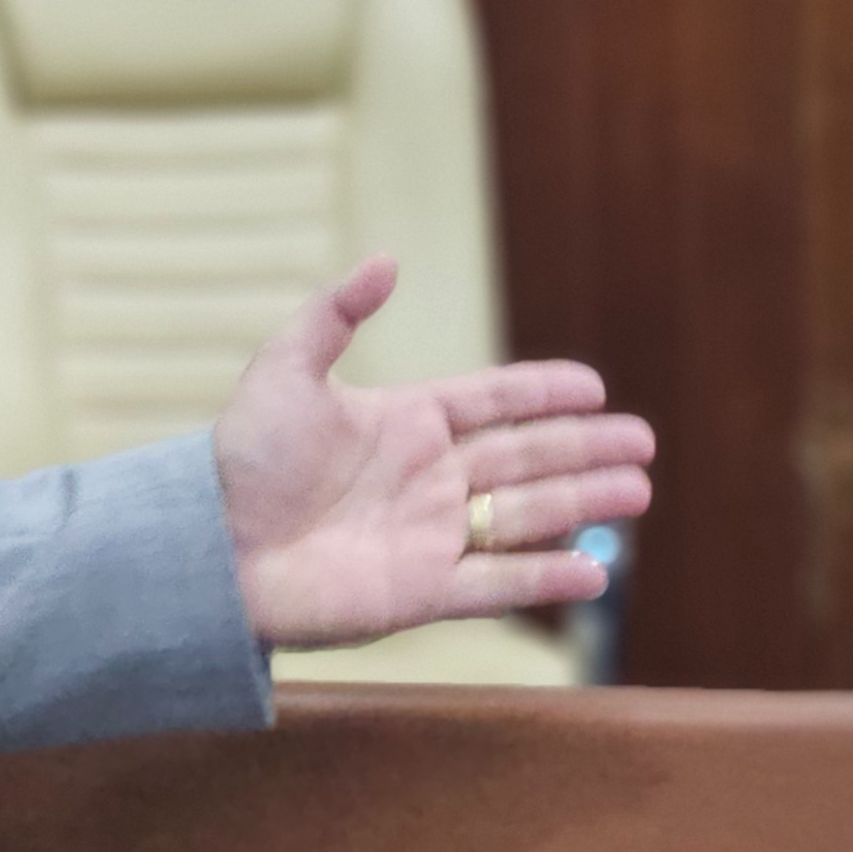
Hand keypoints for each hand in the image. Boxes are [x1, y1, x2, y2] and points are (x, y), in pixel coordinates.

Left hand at [215, 255, 654, 648]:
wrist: (208, 548)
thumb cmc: (241, 459)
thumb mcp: (284, 371)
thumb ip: (335, 313)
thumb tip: (386, 259)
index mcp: (403, 423)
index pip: (491, 402)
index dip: (542, 393)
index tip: (594, 385)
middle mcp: (426, 478)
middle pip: (524, 457)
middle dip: (584, 449)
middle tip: (644, 442)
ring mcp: (428, 536)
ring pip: (525, 515)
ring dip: (583, 503)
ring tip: (637, 491)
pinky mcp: (421, 592)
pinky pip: (497, 584)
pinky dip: (547, 578)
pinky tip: (595, 572)